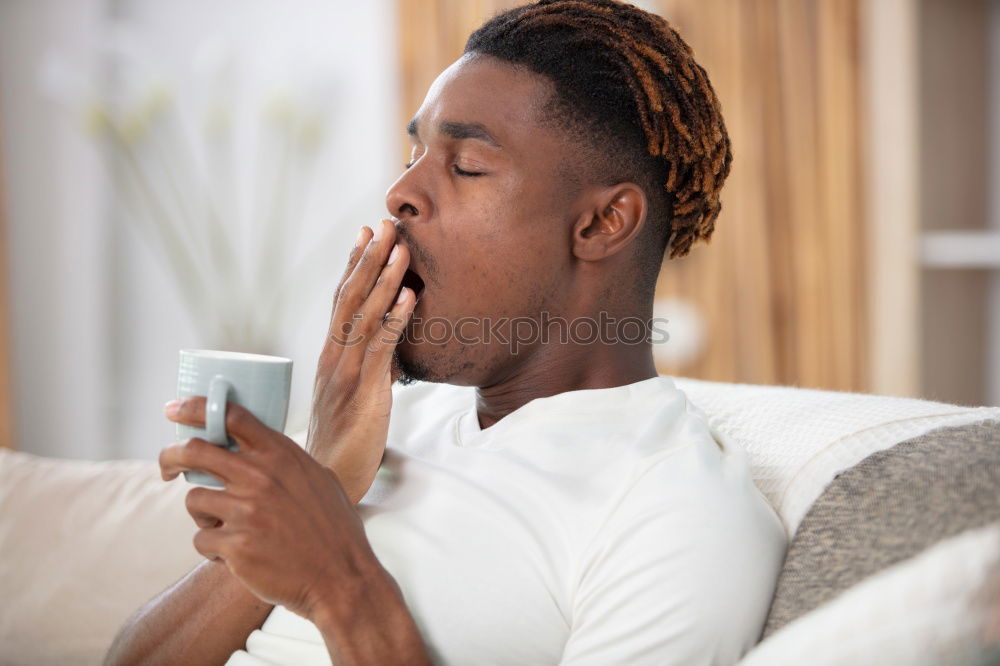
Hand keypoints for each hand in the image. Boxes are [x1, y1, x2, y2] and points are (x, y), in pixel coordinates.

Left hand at [159, 396, 392, 622]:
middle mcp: (260, 477)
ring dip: (203, 515)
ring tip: (224, 528)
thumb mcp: (320, 479)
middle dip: (171, 457)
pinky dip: (213, 549)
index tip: (175, 411)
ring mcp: (246, 511)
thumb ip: (287, 462)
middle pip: (194, 450)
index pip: (231, 416)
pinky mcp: (235, 545)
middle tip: (168, 468)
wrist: (341, 577)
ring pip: (194, 500)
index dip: (197, 408)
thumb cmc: (334, 530)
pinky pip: (201, 540)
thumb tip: (262, 450)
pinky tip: (235, 555)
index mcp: (281, 455)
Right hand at [307, 219, 414, 502]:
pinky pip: (381, 348)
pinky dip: (396, 319)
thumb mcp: (354, 396)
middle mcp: (334, 356)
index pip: (340, 301)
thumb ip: (367, 368)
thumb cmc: (343, 439)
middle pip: (350, 297)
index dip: (352, 265)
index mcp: (329, 355)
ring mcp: (347, 371)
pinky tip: (410, 296)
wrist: (329, 478)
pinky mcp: (365, 390)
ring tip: (401, 248)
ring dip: (384, 278)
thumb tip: (389, 351)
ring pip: (364, 315)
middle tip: (385, 224)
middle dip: (369, 258)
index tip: (364, 235)